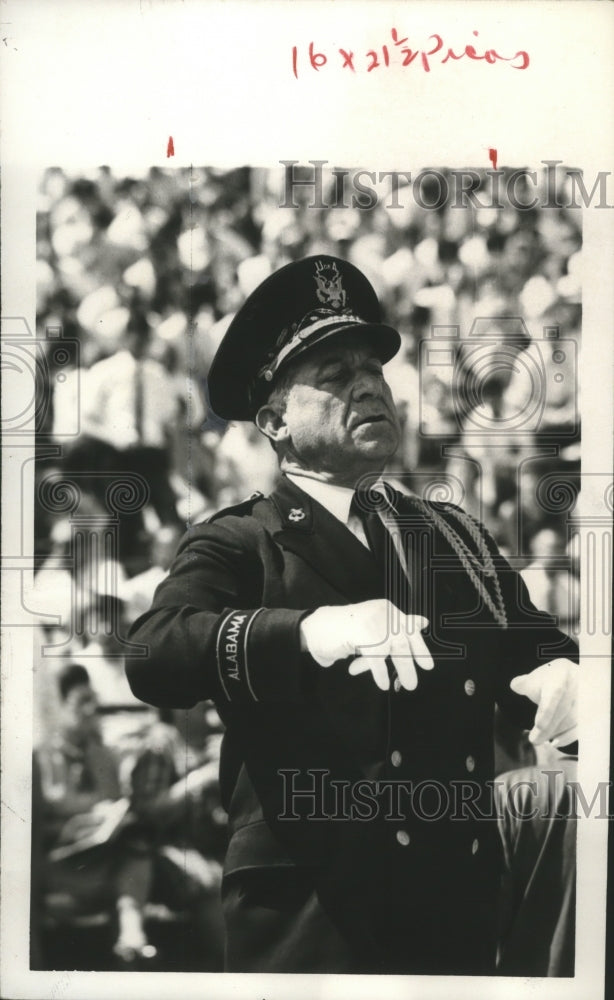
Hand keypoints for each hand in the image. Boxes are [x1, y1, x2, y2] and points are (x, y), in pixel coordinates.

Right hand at [300, 599, 433, 690]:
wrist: (315, 628)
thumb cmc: (345, 630)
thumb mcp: (374, 627)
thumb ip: (396, 626)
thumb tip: (423, 623)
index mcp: (386, 609)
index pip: (409, 627)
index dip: (419, 647)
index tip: (428, 666)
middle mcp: (381, 612)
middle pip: (401, 640)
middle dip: (408, 664)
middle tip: (411, 684)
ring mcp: (370, 620)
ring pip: (391, 648)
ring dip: (399, 668)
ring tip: (402, 685)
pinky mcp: (359, 631)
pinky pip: (376, 656)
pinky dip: (380, 672)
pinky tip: (382, 682)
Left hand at [510, 658, 578, 746]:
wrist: (566, 677)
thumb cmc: (548, 680)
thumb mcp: (534, 678)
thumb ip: (523, 683)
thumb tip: (515, 684)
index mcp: (561, 673)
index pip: (555, 693)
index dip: (547, 710)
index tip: (538, 725)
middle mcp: (576, 684)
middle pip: (563, 710)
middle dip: (548, 727)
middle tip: (534, 739)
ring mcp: (585, 697)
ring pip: (573, 720)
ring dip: (556, 732)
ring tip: (540, 739)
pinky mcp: (590, 710)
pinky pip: (582, 726)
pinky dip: (569, 736)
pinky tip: (556, 742)